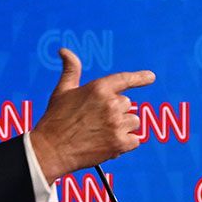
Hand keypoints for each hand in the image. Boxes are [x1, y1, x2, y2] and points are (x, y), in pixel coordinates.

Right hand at [26, 49, 156, 180]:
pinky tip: (109, 143)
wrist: (51, 150)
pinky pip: (135, 140)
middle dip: (116, 112)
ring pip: (133, 122)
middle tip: (97, 121)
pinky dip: (125, 143)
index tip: (151, 77)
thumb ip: (71, 69)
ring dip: (123, 128)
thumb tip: (64, 51)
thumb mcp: (62, 91)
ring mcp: (116, 124)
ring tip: (102, 132)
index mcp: (99, 88)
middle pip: (128, 105)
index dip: (139, 77)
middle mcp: (111, 104)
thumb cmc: (55, 120)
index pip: (124, 79)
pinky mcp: (119, 143)